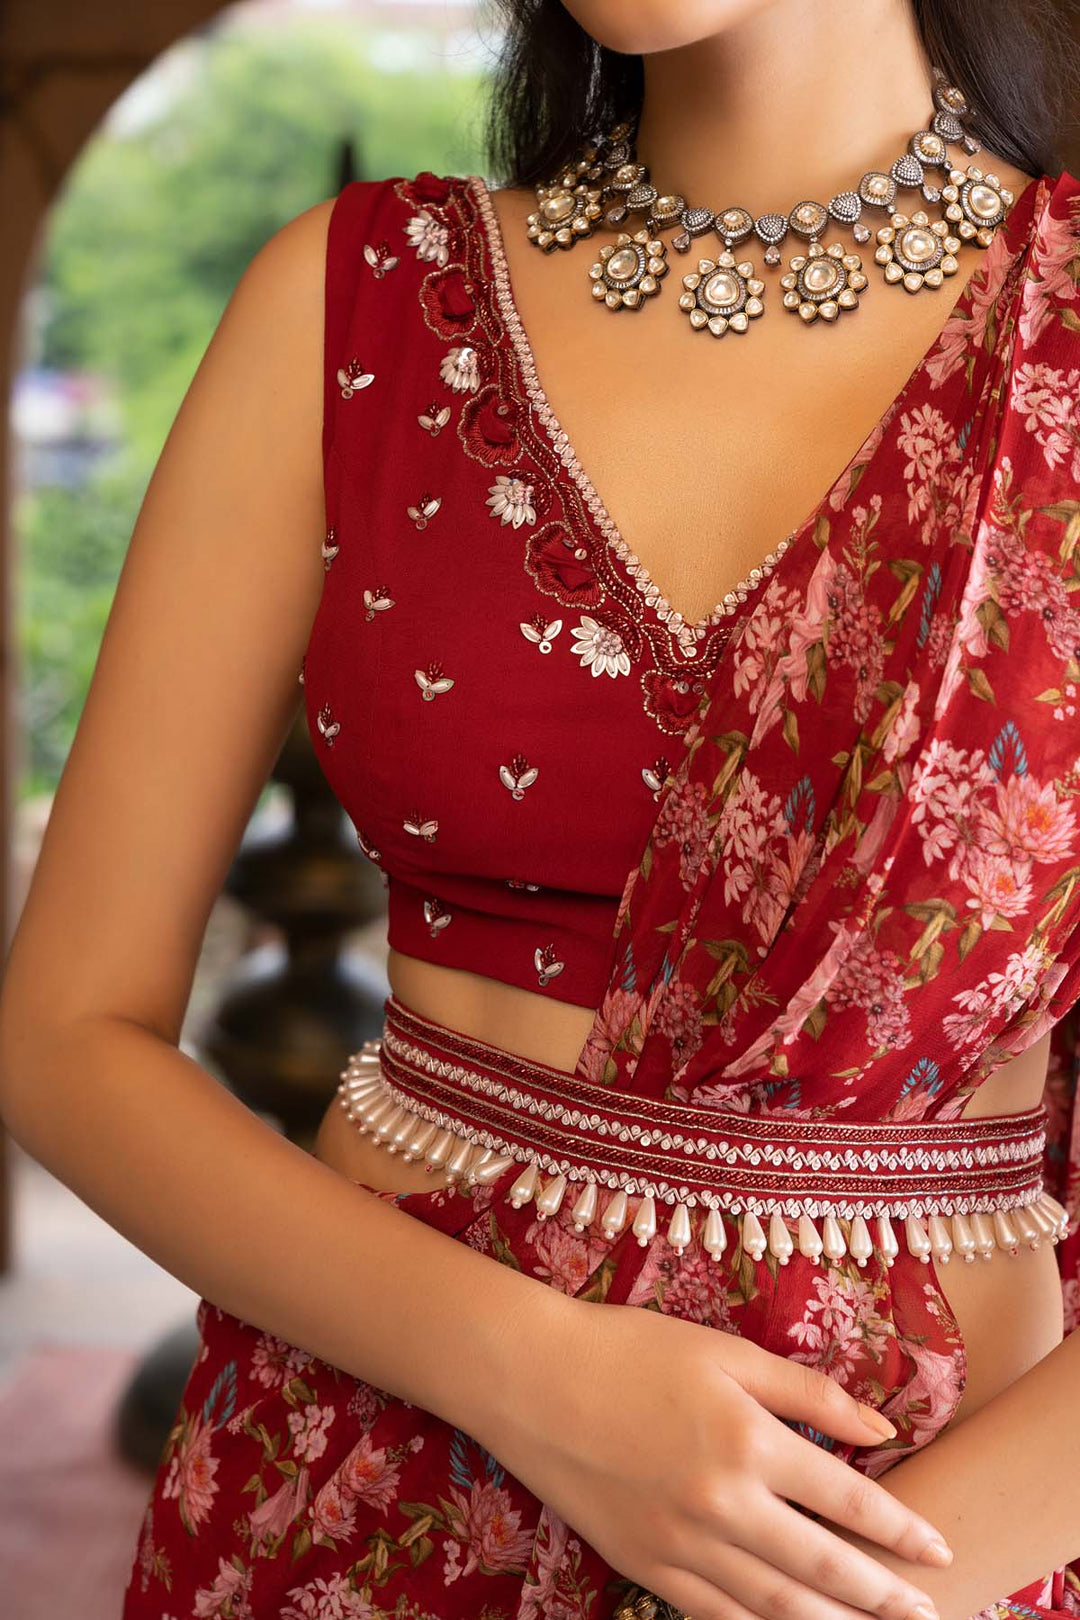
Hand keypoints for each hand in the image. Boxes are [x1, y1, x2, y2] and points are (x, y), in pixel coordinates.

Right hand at [483, 1297, 952, 1619]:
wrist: (532, 1378)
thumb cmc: (631, 1349)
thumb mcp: (726, 1351)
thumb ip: (808, 1391)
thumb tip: (882, 1431)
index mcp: (750, 1442)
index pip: (848, 1501)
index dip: (901, 1531)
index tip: (939, 1551)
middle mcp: (723, 1504)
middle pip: (822, 1567)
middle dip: (883, 1596)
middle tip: (928, 1613)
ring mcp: (681, 1545)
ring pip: (774, 1606)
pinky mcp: (643, 1566)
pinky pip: (714, 1615)